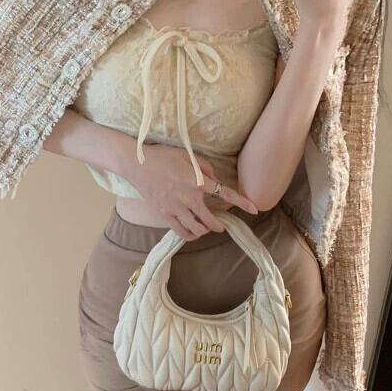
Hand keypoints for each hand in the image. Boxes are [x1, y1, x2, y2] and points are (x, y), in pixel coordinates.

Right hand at [124, 143, 258, 240]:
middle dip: (219, 225)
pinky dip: (190, 235)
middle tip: (221, 225)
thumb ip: (206, 167)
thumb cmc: (162, 156)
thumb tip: (216, 179)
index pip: (226, 194)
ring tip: (206, 228)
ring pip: (197, 229)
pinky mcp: (164, 214)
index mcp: (198, 182)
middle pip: (211, 220)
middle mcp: (190, 198)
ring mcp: (176, 208)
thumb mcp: (188, 155)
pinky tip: (193, 232)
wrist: (136, 164)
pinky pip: (181, 232)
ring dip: (205, 231)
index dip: (242, 203)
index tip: (254, 210)